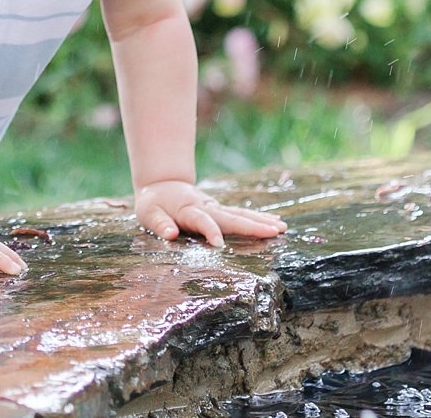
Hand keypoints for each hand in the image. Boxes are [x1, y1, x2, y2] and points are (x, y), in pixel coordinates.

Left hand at [135, 179, 287, 247]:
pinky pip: (242, 215)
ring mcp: (216, 208)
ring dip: (261, 221)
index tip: (220, 245)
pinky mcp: (221, 210)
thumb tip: (171, 235)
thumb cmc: (154, 203)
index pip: (202, 221)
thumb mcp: (149, 213)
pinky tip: (276, 223)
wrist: (162, 184)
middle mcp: (207, 208)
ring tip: (282, 228)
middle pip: (231, 217)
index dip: (210, 231)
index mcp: (189, 210)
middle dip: (251, 225)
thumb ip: (160, 224)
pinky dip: (259, 218)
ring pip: (241, 214)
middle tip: (273, 232)